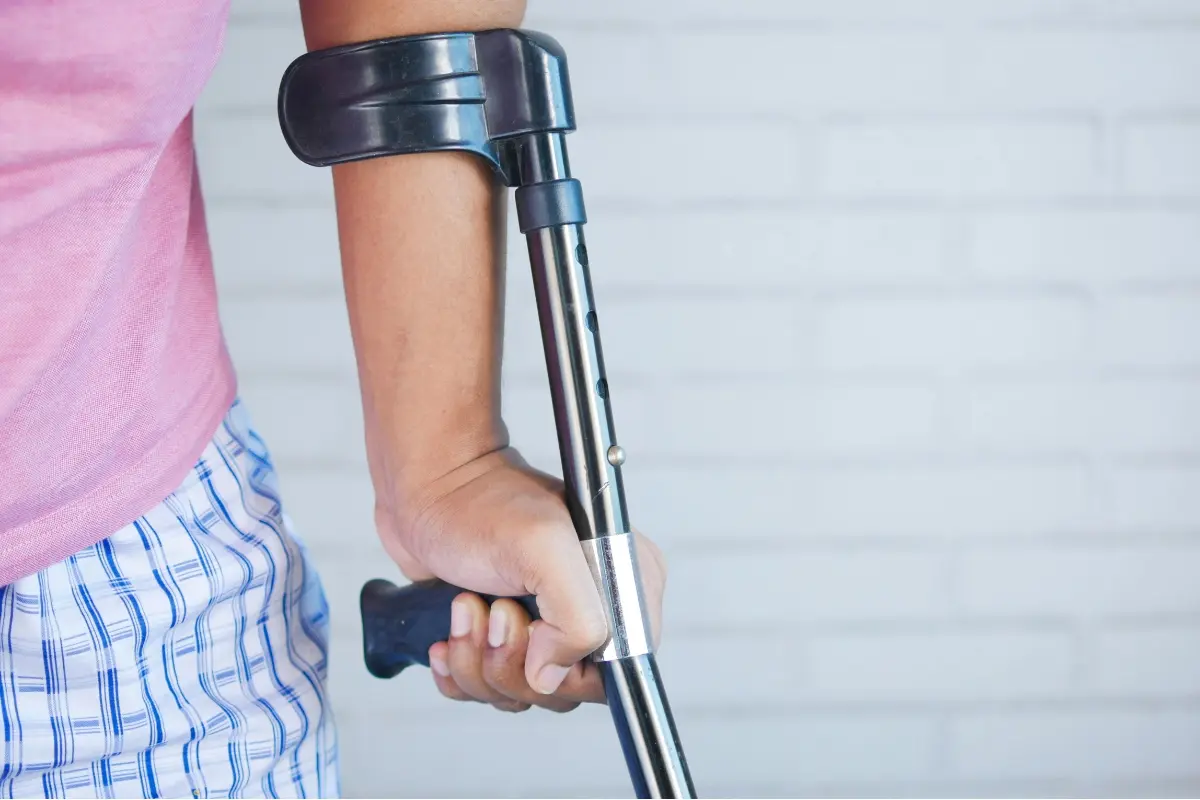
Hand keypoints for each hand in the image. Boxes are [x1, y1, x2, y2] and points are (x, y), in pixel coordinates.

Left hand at [375, 446, 665, 710]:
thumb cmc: (482, 504)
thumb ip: (575, 617)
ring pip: (522, 693)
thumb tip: (552, 677)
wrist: (428, 490)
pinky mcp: (506, 638)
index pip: (616, 671)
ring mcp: (548, 626)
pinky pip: (488, 690)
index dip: (566, 668)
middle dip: (511, 662)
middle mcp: (594, 610)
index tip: (528, 626)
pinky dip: (459, 671)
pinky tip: (451, 630)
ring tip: (467, 606)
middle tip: (494, 609)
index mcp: (623, 586)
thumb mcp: (541, 546)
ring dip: (478, 661)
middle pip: (564, 690)